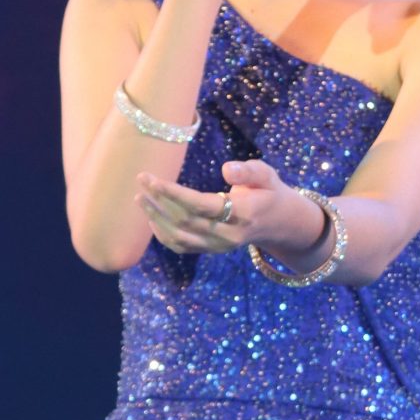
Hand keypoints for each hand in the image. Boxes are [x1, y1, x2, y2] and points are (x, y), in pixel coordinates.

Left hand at [136, 156, 324, 257]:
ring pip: (179, 237)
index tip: (154, 179)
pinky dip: (162, 234)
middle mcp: (228, 235)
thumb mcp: (267, 175)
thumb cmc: (268, 192)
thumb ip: (249, 171)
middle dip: (160, 201)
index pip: (201, 206)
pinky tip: (152, 217)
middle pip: (186, 221)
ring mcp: (218, 246)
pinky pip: (181, 247)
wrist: (278, 223)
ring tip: (140, 198)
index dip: (174, 194)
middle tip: (142, 179)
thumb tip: (226, 169)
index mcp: (243, 214)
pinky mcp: (210, 250)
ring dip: (156, 218)